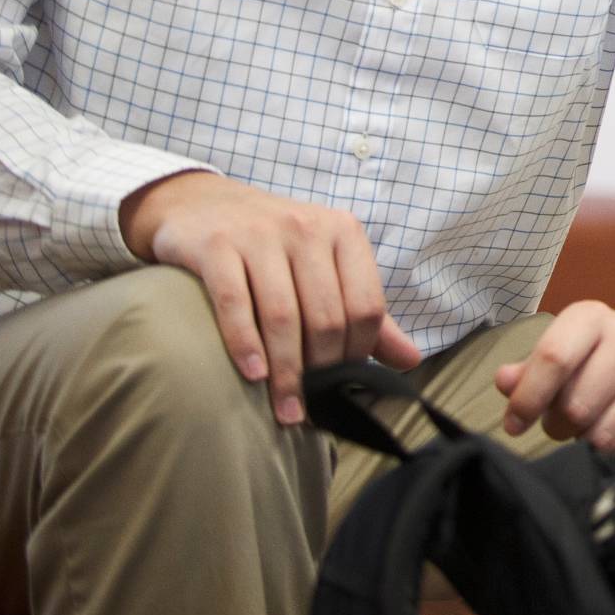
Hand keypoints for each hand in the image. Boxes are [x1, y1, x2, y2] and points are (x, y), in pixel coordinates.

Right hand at [121, 169, 423, 424]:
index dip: (358, 352)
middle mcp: (307, 228)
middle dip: (321, 369)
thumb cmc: (275, 245)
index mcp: (344, 232)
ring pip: (283, 315)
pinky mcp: (216, 246)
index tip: (344, 383)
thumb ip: (363, 312)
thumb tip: (410, 361)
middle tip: (310, 405)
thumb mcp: (326, 265)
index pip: (366, 305)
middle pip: (327, 316)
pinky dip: (245, 343)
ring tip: (285, 409)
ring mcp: (260, 235)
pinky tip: (252, 375)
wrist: (203, 205)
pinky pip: (235, 303)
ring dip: (285, 371)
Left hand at [495, 304, 614, 454]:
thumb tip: (505, 380)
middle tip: (562, 421)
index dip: (527, 400)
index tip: (515, 424)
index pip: (553, 359)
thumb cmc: (596, 358)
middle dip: (558, 425)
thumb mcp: (562, 353)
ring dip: (587, 439)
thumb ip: (529, 371)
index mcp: (590, 318)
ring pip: (602, 431)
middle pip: (575, 405)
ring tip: (590, 424)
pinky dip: (614, 448)